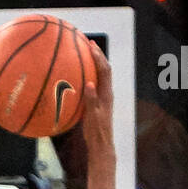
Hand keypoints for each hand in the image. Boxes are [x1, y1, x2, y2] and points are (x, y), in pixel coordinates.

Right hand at [81, 41, 113, 158]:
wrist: (101, 145)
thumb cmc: (96, 133)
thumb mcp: (93, 117)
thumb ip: (91, 100)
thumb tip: (89, 84)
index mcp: (106, 94)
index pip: (104, 70)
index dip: (98, 57)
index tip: (91, 46)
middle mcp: (107, 93)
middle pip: (104, 68)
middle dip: (97, 55)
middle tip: (89, 43)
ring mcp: (103, 97)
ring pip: (101, 75)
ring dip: (94, 63)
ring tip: (85, 54)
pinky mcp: (99, 102)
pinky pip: (95, 83)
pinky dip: (89, 75)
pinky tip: (80, 75)